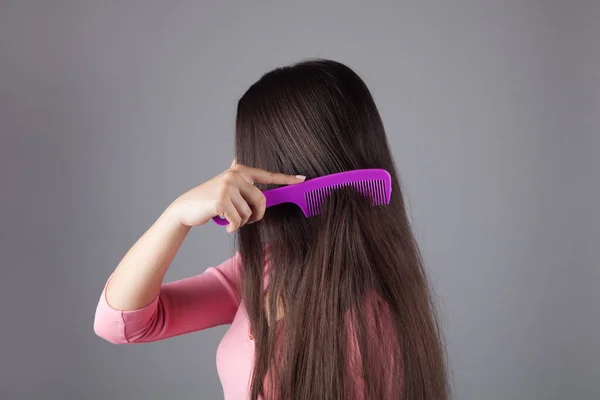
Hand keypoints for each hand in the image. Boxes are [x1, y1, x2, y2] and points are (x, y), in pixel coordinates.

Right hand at [171, 163, 305, 232]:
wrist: (186, 208)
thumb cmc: (210, 200)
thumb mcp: (227, 187)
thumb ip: (241, 183)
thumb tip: (251, 179)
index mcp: (240, 170)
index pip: (268, 175)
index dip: (286, 179)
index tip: (302, 180)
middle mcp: (235, 175)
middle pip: (261, 200)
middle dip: (257, 215)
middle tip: (248, 221)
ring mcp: (227, 187)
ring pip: (248, 213)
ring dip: (240, 222)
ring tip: (229, 219)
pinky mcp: (221, 201)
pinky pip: (237, 220)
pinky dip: (233, 227)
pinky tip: (225, 225)